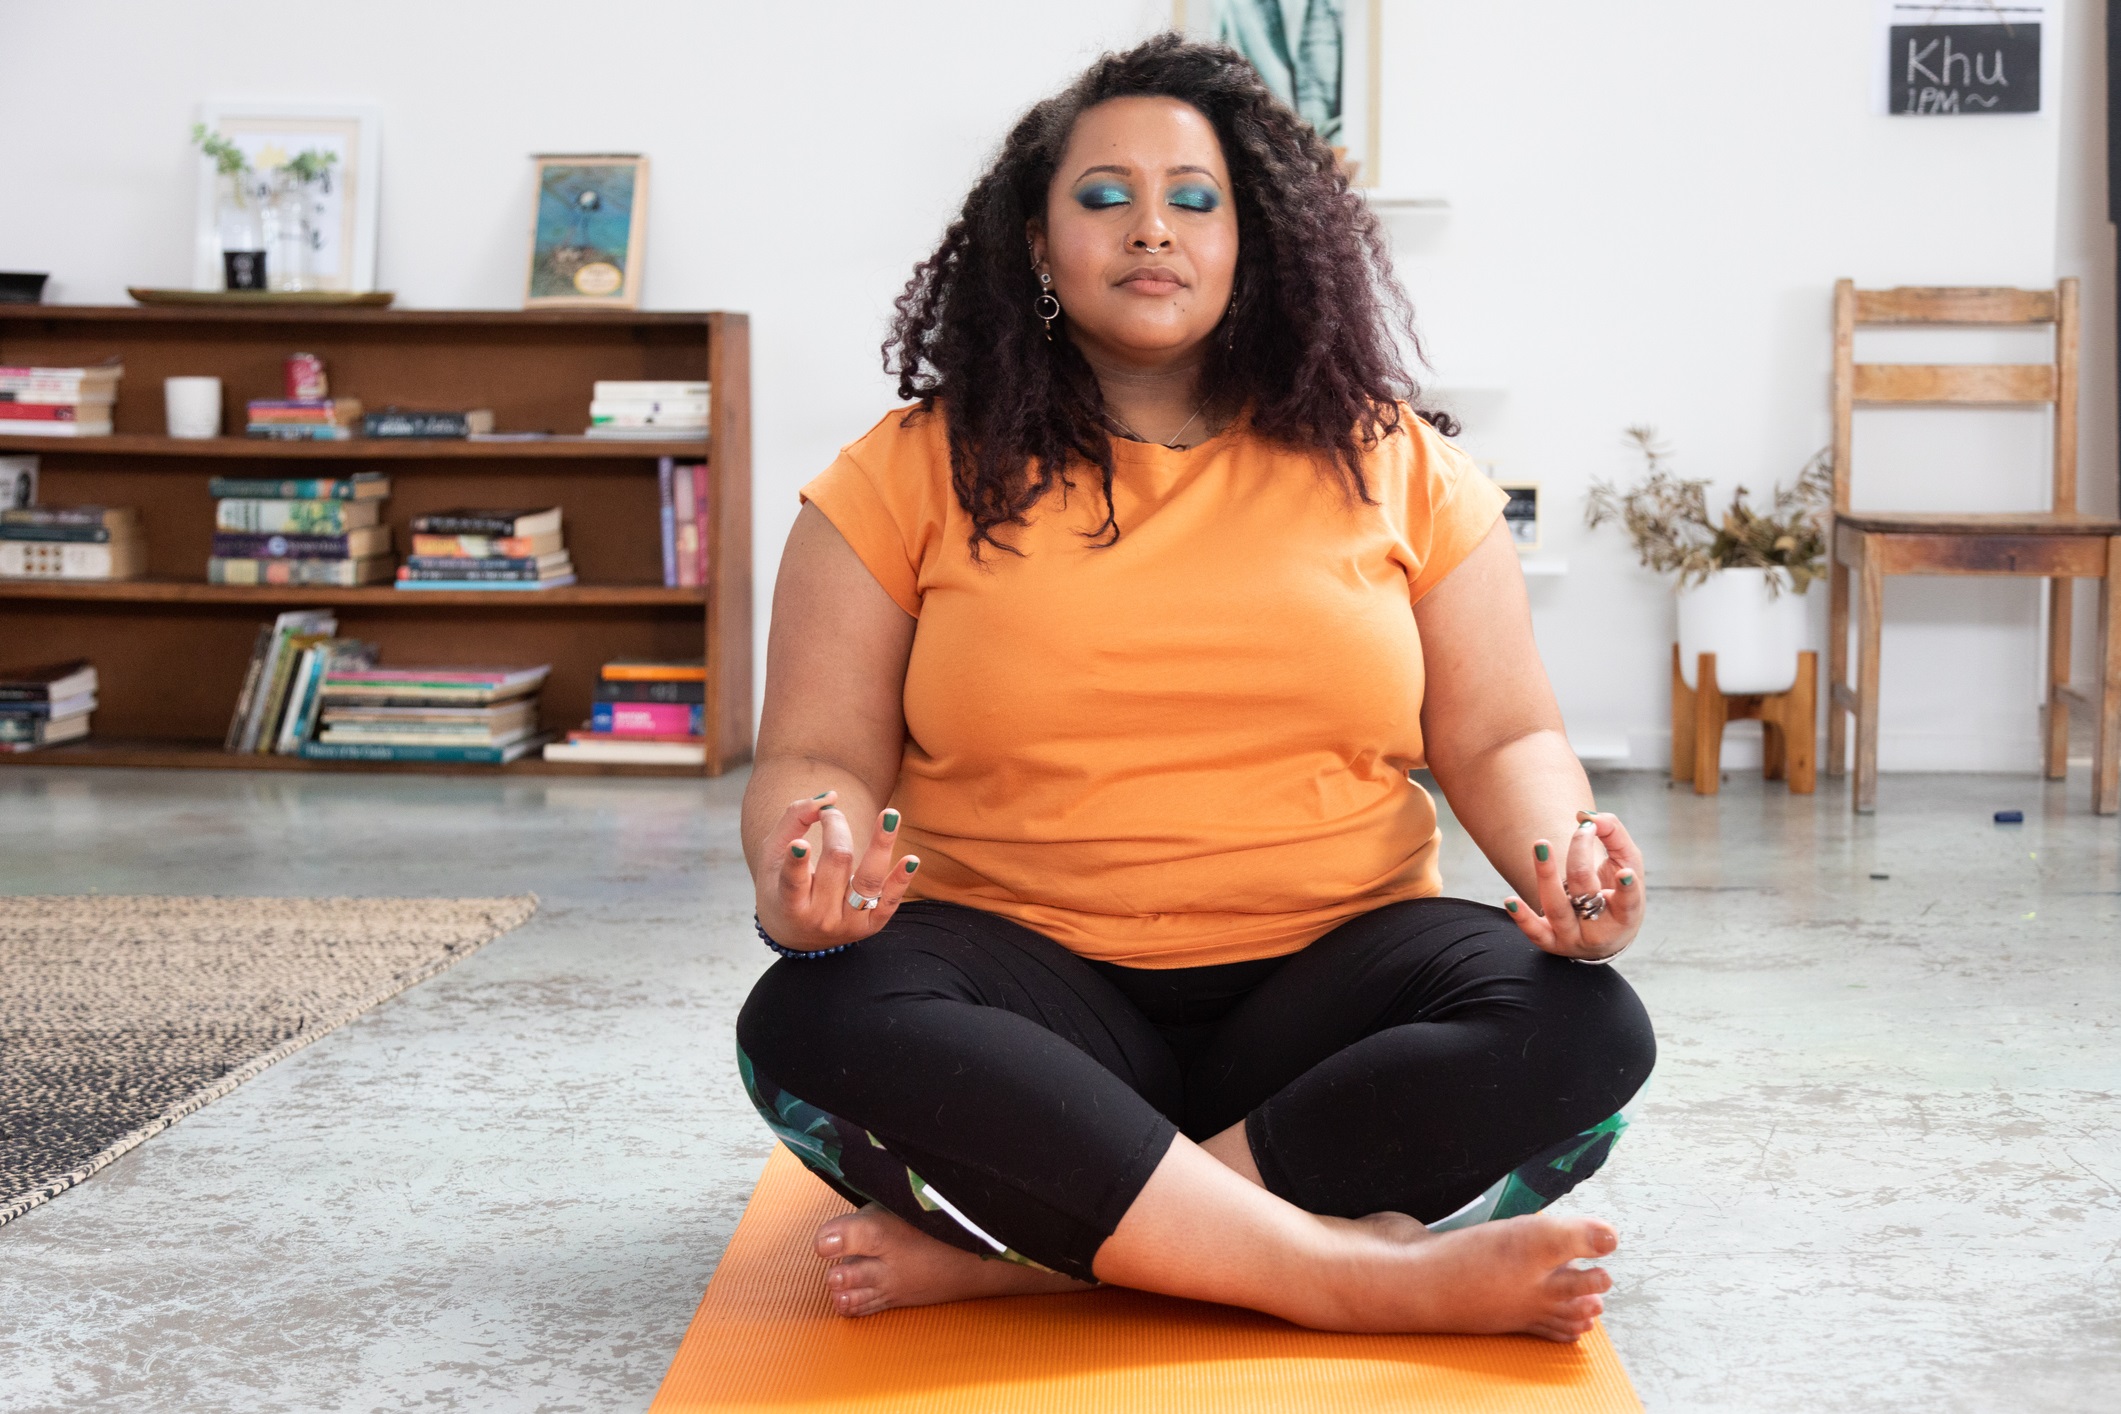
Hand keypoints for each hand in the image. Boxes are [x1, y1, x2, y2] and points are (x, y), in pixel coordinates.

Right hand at [754, 791, 918, 950]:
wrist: (797, 934)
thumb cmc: (780, 885)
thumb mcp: (774, 854)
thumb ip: (794, 819)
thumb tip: (830, 797)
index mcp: (790, 905)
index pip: (794, 881)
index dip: (798, 862)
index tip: (800, 844)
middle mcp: (820, 917)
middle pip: (837, 863)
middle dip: (836, 828)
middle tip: (831, 813)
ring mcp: (848, 923)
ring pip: (868, 881)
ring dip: (881, 845)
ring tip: (891, 815)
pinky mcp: (871, 926)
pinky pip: (889, 902)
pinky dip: (901, 880)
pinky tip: (912, 860)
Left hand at [1502, 812, 1644, 961]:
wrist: (1604, 935)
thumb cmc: (1616, 891)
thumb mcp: (1628, 864)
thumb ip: (1614, 834)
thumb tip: (1587, 816)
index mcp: (1624, 915)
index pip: (1627, 901)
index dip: (1626, 889)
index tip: (1625, 872)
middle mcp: (1599, 930)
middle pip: (1585, 892)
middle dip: (1581, 859)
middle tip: (1582, 830)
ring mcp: (1572, 937)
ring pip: (1557, 908)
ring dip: (1546, 877)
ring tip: (1540, 846)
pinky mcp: (1550, 942)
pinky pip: (1534, 932)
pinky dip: (1522, 917)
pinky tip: (1509, 901)